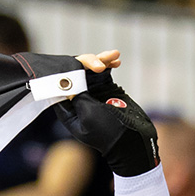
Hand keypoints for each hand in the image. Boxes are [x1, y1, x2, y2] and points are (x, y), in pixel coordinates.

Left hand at [56, 53, 157, 176]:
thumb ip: (78, 95)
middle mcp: (79, 102)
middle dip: (86, 64)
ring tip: (114, 55)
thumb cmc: (109, 132)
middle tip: (100, 63)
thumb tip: (68, 79)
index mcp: (69, 112)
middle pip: (75, 75)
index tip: (75, 65)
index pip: (60, 87)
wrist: (134, 140)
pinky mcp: (107, 90)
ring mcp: (93, 95)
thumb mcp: (89, 114)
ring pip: (90, 71)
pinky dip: (108, 65)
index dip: (65, 73)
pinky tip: (116, 61)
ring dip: (100, 61)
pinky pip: (103, 73)